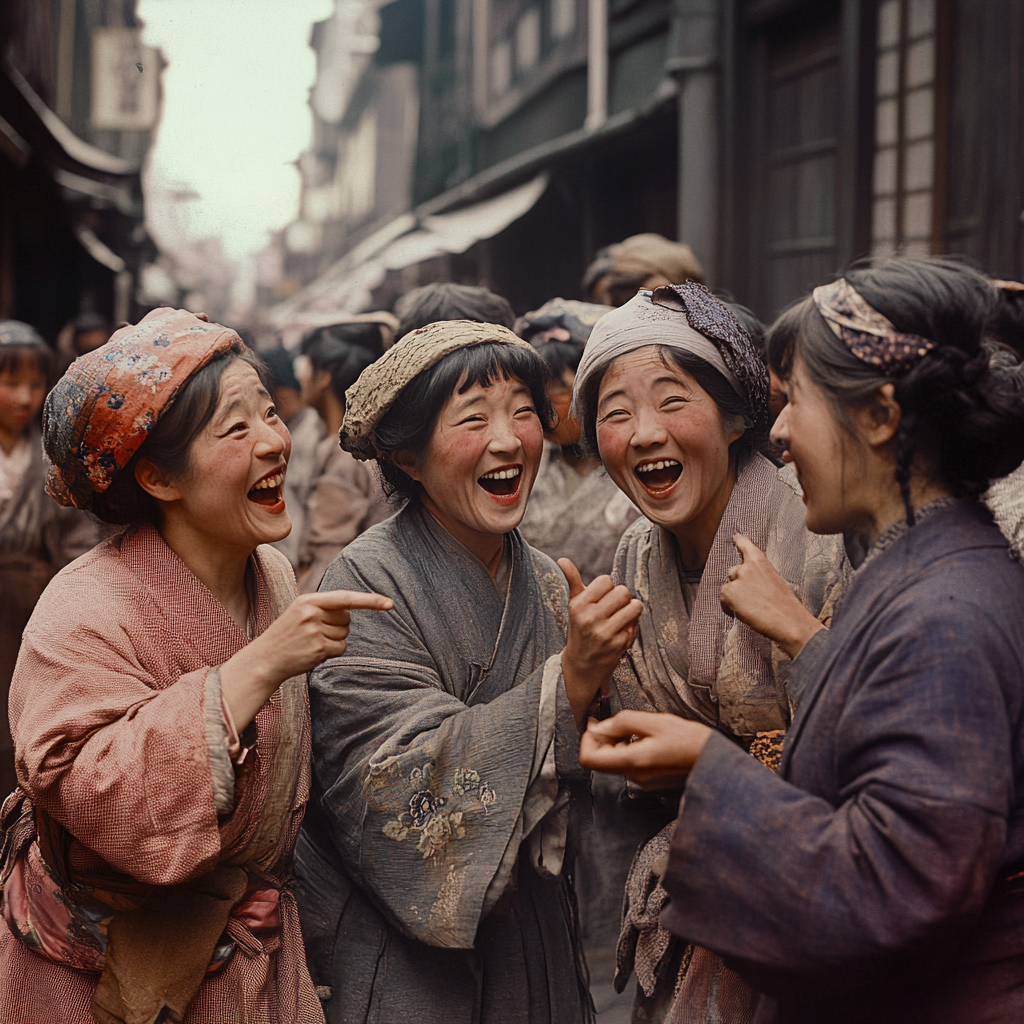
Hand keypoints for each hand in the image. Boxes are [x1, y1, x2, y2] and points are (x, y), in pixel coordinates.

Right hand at [221, 589, 392, 729]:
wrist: (264, 659)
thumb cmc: (286, 635)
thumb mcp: (299, 612)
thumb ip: (323, 607)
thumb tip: (351, 608)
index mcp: (308, 600)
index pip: (345, 598)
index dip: (369, 600)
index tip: (389, 603)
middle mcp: (312, 613)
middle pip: (346, 619)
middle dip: (338, 626)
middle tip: (315, 632)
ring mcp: (315, 632)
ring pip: (344, 634)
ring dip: (334, 640)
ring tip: (311, 642)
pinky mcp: (318, 649)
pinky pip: (341, 648)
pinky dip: (332, 652)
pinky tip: (314, 652)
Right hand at [558, 558, 642, 729]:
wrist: (580, 666)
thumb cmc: (579, 628)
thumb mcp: (573, 605)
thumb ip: (571, 580)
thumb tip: (562, 559)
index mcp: (579, 605)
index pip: (606, 580)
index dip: (608, 588)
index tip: (602, 599)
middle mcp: (591, 618)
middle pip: (623, 591)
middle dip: (622, 598)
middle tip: (614, 609)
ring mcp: (605, 632)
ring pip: (634, 605)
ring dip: (631, 610)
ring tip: (620, 618)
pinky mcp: (619, 644)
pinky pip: (636, 624)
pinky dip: (631, 627)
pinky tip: (620, 633)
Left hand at [578, 710, 711, 788]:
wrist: (715, 761)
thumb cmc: (690, 740)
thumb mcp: (655, 721)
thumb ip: (622, 723)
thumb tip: (598, 728)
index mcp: (633, 762)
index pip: (589, 759)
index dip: (586, 740)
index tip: (595, 724)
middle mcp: (635, 776)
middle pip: (601, 761)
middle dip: (601, 739)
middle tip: (612, 721)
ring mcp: (642, 781)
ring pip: (615, 761)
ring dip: (616, 743)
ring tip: (635, 728)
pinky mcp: (650, 781)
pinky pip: (629, 764)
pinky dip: (628, 749)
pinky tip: (644, 738)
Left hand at [719, 533, 824, 658]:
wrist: (788, 621)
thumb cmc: (786, 605)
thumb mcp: (775, 580)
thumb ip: (760, 574)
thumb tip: (749, 581)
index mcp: (760, 561)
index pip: (745, 545)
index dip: (739, 541)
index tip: (735, 536)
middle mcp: (746, 567)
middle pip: (733, 571)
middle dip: (739, 583)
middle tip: (753, 598)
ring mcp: (736, 579)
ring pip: (728, 586)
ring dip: (735, 595)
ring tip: (752, 607)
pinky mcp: (728, 593)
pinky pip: (723, 599)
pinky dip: (730, 607)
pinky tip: (744, 613)